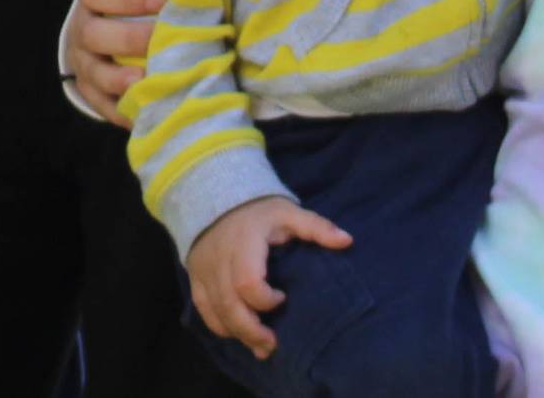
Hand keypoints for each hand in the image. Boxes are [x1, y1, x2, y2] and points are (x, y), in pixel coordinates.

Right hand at [64, 0, 161, 126]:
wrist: (108, 36)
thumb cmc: (137, 7)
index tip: (161, 0)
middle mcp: (83, 29)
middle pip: (92, 33)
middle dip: (129, 38)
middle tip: (160, 41)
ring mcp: (84, 63)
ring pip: (93, 72)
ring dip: (119, 78)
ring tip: (146, 81)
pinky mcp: (91, 92)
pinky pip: (101, 104)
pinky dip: (123, 110)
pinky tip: (147, 110)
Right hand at [186, 194, 351, 358]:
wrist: (214, 195)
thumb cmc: (257, 210)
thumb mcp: (287, 212)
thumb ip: (316, 226)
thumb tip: (348, 241)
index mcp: (243, 242)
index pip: (247, 281)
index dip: (265, 299)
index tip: (283, 298)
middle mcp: (219, 259)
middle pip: (230, 305)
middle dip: (251, 331)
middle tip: (273, 345)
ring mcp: (203, 270)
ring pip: (217, 312)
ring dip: (239, 334)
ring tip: (262, 347)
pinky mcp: (195, 278)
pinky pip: (204, 310)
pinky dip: (221, 327)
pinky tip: (239, 335)